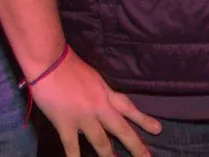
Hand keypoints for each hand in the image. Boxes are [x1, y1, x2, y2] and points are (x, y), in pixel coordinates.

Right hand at [31, 48, 161, 156]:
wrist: (50, 61)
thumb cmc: (70, 64)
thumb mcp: (93, 76)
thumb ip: (101, 91)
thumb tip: (108, 104)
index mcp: (106, 93)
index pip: (129, 108)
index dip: (143, 119)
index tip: (157, 129)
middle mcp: (99, 107)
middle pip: (121, 129)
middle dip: (135, 145)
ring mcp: (83, 117)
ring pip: (100, 142)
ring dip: (109, 156)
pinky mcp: (65, 124)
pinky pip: (72, 146)